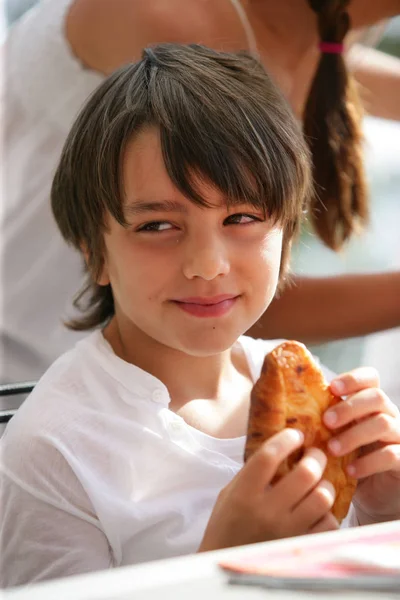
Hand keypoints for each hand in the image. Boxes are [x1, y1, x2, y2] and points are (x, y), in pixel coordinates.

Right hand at [198, 428, 337, 552]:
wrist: (225, 564)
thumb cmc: (227, 525)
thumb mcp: (230, 493)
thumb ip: (252, 472)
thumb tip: (278, 446)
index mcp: (244, 494)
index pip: (268, 456)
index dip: (286, 440)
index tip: (295, 435)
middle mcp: (266, 512)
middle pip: (305, 474)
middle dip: (315, 457)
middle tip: (315, 454)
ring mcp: (287, 531)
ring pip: (322, 497)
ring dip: (324, 484)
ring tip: (319, 482)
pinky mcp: (302, 547)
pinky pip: (329, 523)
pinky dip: (327, 512)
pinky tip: (319, 509)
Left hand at [325, 367, 399, 523]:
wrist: (374, 495)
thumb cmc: (348, 460)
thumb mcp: (335, 437)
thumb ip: (322, 421)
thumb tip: (284, 408)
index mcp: (369, 404)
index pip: (370, 378)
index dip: (353, 379)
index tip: (332, 388)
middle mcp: (388, 415)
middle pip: (377, 397)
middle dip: (349, 407)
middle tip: (326, 421)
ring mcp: (399, 436)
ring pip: (383, 423)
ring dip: (354, 435)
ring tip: (332, 449)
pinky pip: (391, 455)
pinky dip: (367, 462)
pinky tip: (349, 471)